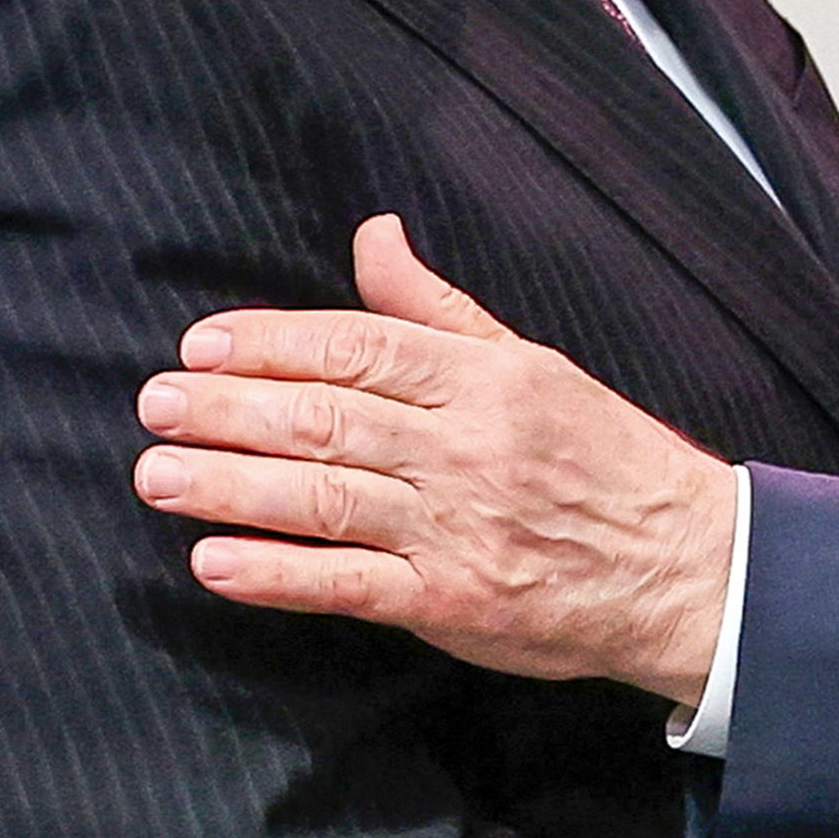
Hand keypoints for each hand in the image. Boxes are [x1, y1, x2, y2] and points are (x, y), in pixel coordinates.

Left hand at [132, 214, 736, 705]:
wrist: (684, 567)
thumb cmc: (604, 457)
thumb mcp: (532, 362)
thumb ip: (438, 308)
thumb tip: (372, 234)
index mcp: (488, 378)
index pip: (360, 346)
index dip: (272, 342)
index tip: (200, 343)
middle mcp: (468, 447)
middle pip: (328, 419)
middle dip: (230, 410)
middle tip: (154, 404)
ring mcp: (458, 527)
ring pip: (325, 498)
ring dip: (230, 486)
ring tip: (156, 476)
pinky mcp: (451, 602)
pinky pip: (348, 585)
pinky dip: (277, 573)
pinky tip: (215, 563)